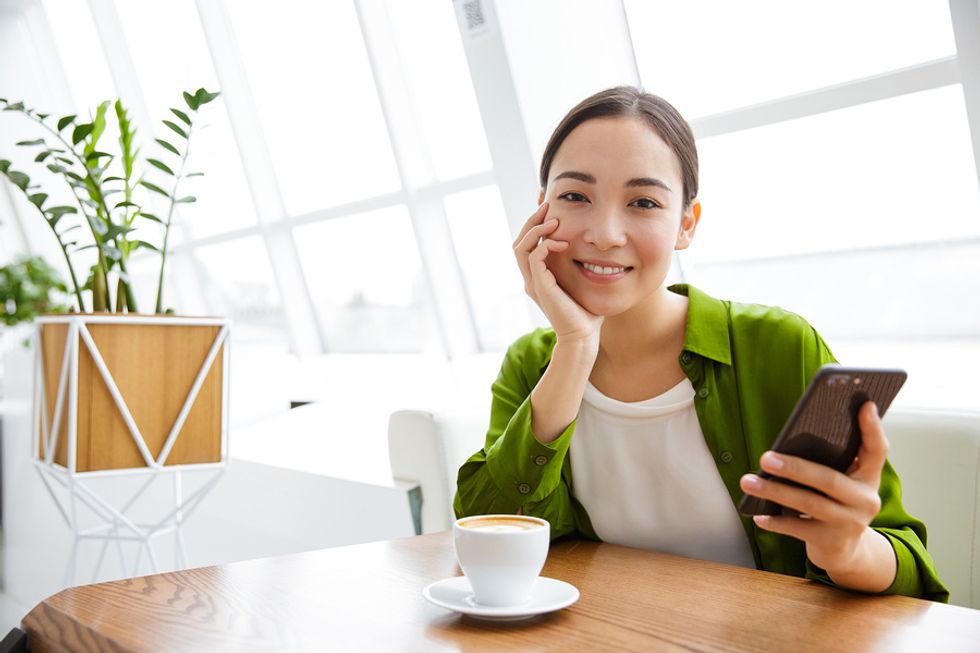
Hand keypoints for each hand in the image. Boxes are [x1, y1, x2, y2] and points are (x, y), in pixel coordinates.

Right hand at [513, 202, 602, 345]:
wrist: (582, 335)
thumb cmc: (585, 310)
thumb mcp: (580, 280)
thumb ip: (577, 264)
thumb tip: (589, 245)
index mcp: (537, 275)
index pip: (526, 244)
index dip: (534, 224)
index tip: (548, 208)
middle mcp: (530, 278)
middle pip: (518, 241)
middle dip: (532, 221)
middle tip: (547, 206)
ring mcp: (532, 283)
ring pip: (520, 247)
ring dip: (536, 230)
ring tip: (554, 221)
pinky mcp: (540, 287)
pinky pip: (534, 257)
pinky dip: (546, 245)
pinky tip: (563, 242)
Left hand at [739, 402, 896, 591]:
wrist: (846, 551)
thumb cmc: (836, 504)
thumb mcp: (844, 482)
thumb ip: (832, 461)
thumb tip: (797, 436)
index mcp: (868, 477)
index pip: (876, 450)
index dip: (872, 428)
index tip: (865, 404)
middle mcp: (865, 500)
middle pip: (828, 479)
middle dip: (794, 468)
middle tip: (765, 458)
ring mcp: (850, 523)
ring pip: (809, 504)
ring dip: (775, 491)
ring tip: (748, 481)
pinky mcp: (832, 542)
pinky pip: (798, 529)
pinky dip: (776, 521)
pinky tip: (758, 514)